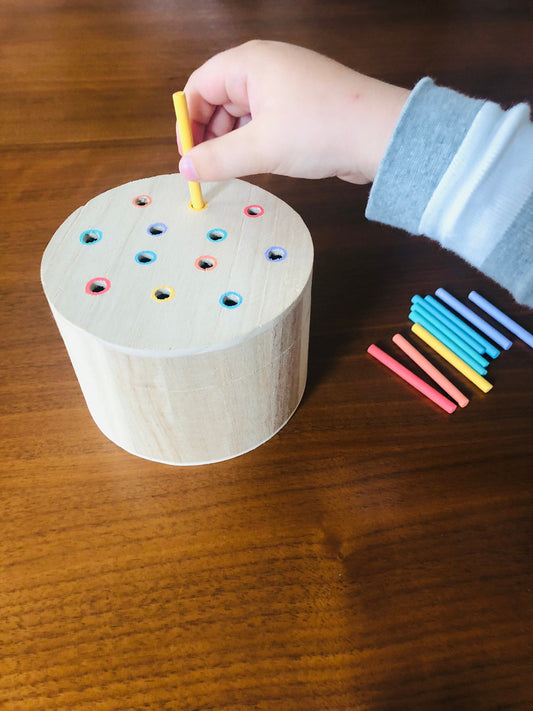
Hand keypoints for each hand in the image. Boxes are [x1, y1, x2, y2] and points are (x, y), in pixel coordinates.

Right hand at [179, 40, 409, 184]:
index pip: (200, 85)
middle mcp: (266, 67)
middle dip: (209, 133)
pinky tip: (257, 163)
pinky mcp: (303, 105)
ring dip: (232, 141)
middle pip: (219, 98)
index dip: (189, 121)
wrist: (381, 136)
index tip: (189, 157)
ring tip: (234, 169)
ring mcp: (287, 85)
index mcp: (250, 63)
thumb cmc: (320, 130)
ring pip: (243, 112)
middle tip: (209, 169)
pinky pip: (265, 121)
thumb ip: (217, 159)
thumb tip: (185, 168)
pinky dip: (255, 141)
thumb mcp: (261, 148)